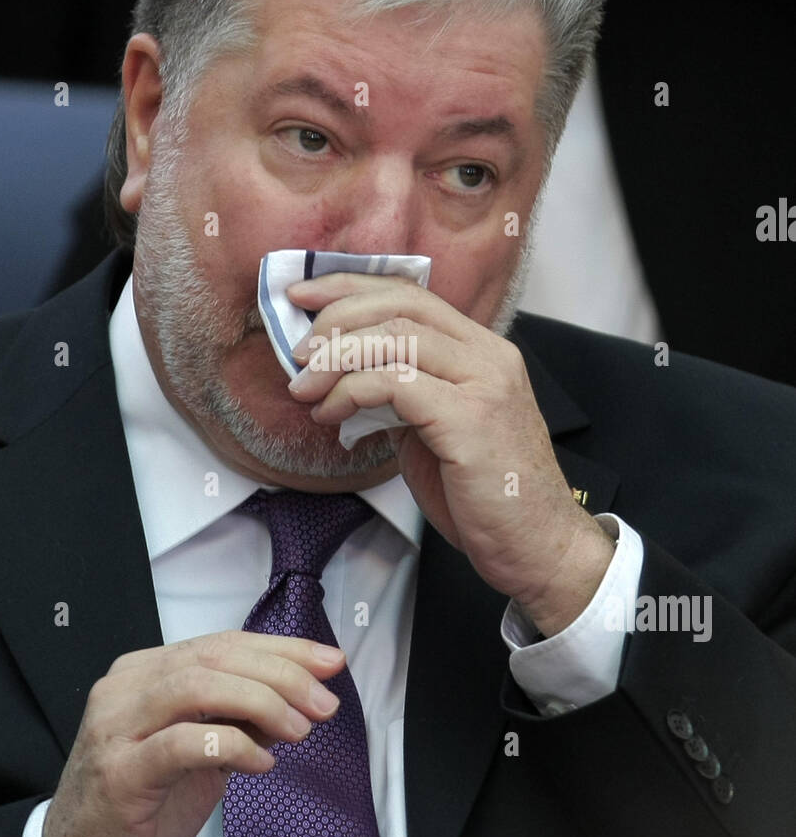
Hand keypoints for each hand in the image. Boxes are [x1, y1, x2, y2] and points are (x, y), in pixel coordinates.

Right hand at [42, 631, 344, 836]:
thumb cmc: (145, 804)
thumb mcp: (201, 752)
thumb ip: (239, 718)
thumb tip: (300, 697)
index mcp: (145, 672)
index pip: (222, 644)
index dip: (282, 649)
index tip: (331, 664)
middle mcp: (126, 688)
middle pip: (214, 658)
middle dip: (281, 674)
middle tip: (325, 702)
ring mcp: (116, 728)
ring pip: (196, 687)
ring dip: (261, 703)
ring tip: (300, 729)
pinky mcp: (119, 774)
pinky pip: (182, 744)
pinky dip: (232, 746)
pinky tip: (263, 762)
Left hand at [286, 273, 614, 635]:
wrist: (538, 549)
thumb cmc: (486, 498)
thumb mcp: (438, 430)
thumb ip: (404, 395)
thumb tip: (342, 376)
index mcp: (485, 352)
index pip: (412, 294)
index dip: (351, 288)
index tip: (304, 298)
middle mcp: (490, 357)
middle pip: (401, 304)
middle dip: (337, 317)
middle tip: (298, 352)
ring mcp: (484, 385)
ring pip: (395, 337)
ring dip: (336, 358)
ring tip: (304, 389)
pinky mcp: (469, 420)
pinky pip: (395, 384)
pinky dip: (350, 392)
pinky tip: (331, 415)